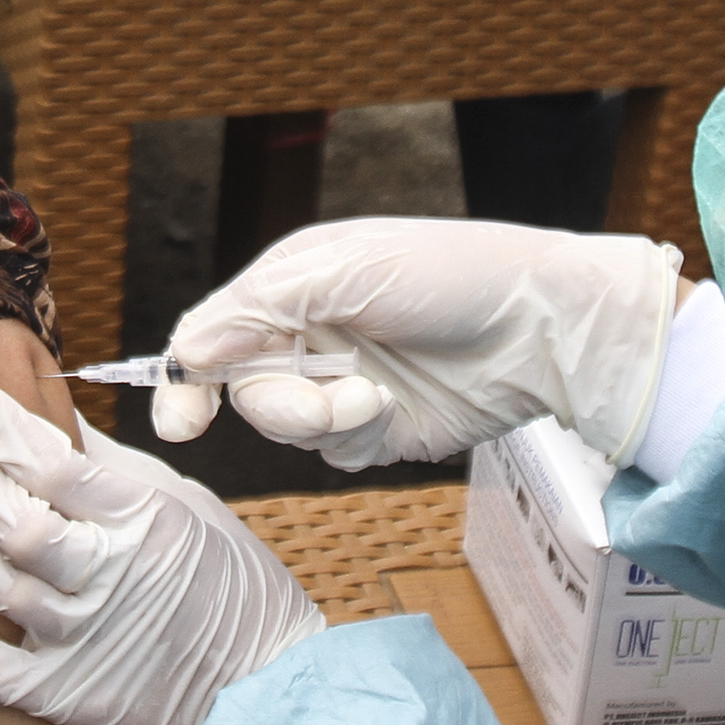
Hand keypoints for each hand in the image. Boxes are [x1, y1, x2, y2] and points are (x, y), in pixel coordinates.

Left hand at [0, 367, 323, 724]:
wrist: (265, 680)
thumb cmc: (227, 582)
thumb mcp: (182, 501)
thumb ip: (107, 467)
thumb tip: (40, 421)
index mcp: (138, 513)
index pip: (41, 454)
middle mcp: (108, 570)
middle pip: (5, 511)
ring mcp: (85, 635)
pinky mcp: (67, 693)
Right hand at [159, 218, 681, 467]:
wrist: (543, 328)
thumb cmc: (453, 275)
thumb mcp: (348, 272)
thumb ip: (260, 309)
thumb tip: (188, 349)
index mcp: (294, 284)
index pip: (215, 334)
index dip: (186, 378)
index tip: (181, 423)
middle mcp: (311, 334)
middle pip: (245, 390)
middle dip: (277, 402)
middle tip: (321, 403)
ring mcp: (344, 383)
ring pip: (288, 428)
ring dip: (325, 418)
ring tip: (374, 397)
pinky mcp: (379, 428)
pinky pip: (336, 452)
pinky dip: (357, 437)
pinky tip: (392, 413)